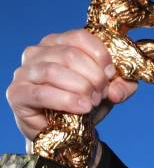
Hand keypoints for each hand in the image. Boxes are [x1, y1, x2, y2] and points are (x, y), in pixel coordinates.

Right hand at [5, 28, 137, 146]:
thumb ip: (122, 85)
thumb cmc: (85, 103)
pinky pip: (42, 93)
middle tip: (102, 93)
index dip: (101, 56)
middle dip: (94, 76)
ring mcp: (25, 71)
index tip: (112, 75)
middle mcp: (38, 52)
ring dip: (81, 88)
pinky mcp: (18, 93)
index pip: (80, 37)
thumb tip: (116, 90)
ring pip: (54, 71)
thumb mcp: (111, 91)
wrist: (65, 131)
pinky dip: (66, 101)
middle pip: (70, 55)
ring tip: (93, 102)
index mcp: (59, 43)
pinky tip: (83, 108)